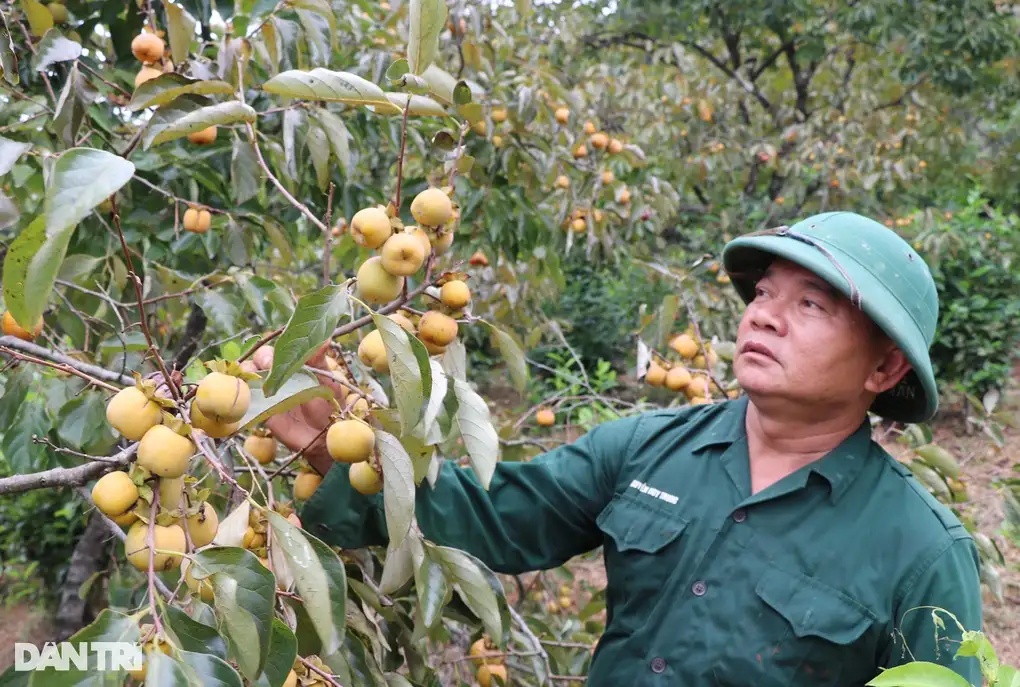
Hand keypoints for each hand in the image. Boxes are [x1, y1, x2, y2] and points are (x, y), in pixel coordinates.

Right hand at [249, 342, 343, 475]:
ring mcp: (267, 395)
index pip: (273, 351)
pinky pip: (245, 404)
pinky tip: (241, 400)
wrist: (325, 435)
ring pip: (246, 380)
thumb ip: (320, 361)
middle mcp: (276, 377)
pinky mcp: (262, 413)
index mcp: (290, 365)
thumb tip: (325, 338)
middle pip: (255, 362)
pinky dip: (239, 400)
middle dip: (255, 363)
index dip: (268, 353)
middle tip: (264, 369)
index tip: (271, 360)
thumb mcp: (327, 381)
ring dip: (243, 379)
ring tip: (250, 383)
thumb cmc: (329, 405)